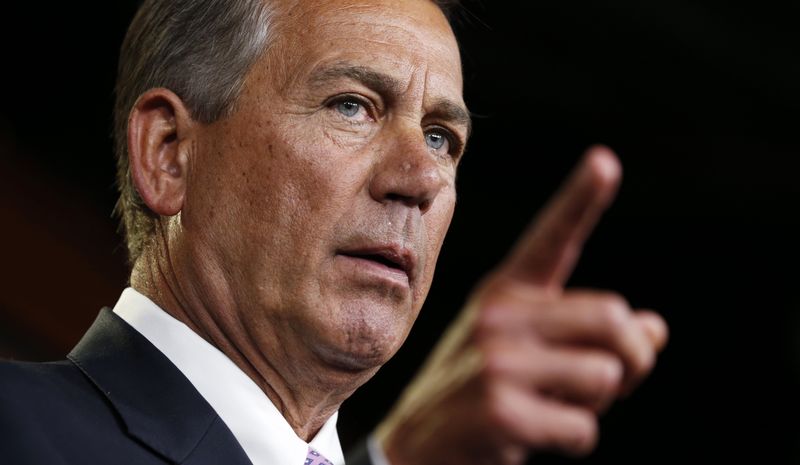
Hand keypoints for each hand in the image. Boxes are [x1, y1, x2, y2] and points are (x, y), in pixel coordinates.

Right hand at [374, 146, 668, 464]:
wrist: (416, 448)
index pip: (549, 240)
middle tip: (617, 379)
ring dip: (596, 404)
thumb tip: (655, 328)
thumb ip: (589, 338)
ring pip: (605, 375)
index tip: (606, 159)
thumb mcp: (528, 357)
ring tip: (552, 408)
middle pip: (612, 317)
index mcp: (503, 295)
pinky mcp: (499, 410)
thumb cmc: (479, 397)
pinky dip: (573, 440)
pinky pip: (584, 427)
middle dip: (633, 357)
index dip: (581, 199)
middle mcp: (497, 317)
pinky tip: (532, 437)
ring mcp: (495, 362)